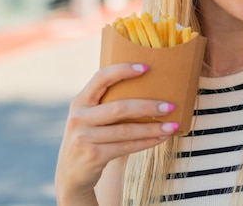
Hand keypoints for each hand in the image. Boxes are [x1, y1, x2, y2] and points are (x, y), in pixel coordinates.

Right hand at [55, 63, 178, 200]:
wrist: (71, 174)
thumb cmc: (90, 137)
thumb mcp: (90, 117)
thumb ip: (106, 103)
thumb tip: (148, 88)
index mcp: (80, 101)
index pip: (101, 78)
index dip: (122, 70)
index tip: (146, 68)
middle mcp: (79, 117)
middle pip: (119, 107)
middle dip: (148, 106)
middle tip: (170, 106)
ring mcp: (83, 138)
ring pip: (126, 130)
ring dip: (152, 128)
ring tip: (172, 125)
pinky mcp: (93, 156)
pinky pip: (126, 147)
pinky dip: (147, 142)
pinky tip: (161, 138)